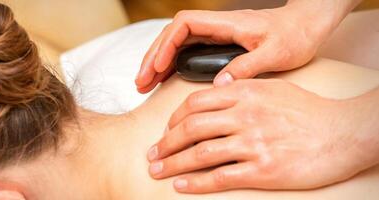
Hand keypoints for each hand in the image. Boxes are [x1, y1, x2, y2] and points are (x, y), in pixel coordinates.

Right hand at [135, 7, 321, 92]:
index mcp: (228, 24)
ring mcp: (215, 35)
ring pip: (176, 43)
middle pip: (173, 35)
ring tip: (144, 84)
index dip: (167, 44)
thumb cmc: (296, 36)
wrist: (307, 26)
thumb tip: (219, 84)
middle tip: (140, 82)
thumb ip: (248, 66)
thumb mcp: (277, 53)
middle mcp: (217, 27)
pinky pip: (187, 51)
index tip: (159, 67)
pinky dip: (171, 64)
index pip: (185, 25)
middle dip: (153, 57)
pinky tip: (163, 79)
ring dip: (158, 61)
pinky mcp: (218, 43)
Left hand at [147, 79, 375, 192]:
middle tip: (152, 154)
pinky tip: (181, 185)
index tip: (166, 129)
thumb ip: (243, 89)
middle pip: (191, 129)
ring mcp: (253, 143)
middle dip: (165, 143)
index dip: (174, 118)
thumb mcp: (274, 88)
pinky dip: (196, 182)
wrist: (344, 132)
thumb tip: (216, 94)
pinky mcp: (263, 170)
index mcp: (245, 94)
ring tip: (157, 171)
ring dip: (173, 163)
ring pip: (200, 153)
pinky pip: (220, 176)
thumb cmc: (310, 110)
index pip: (196, 103)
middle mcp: (245, 116)